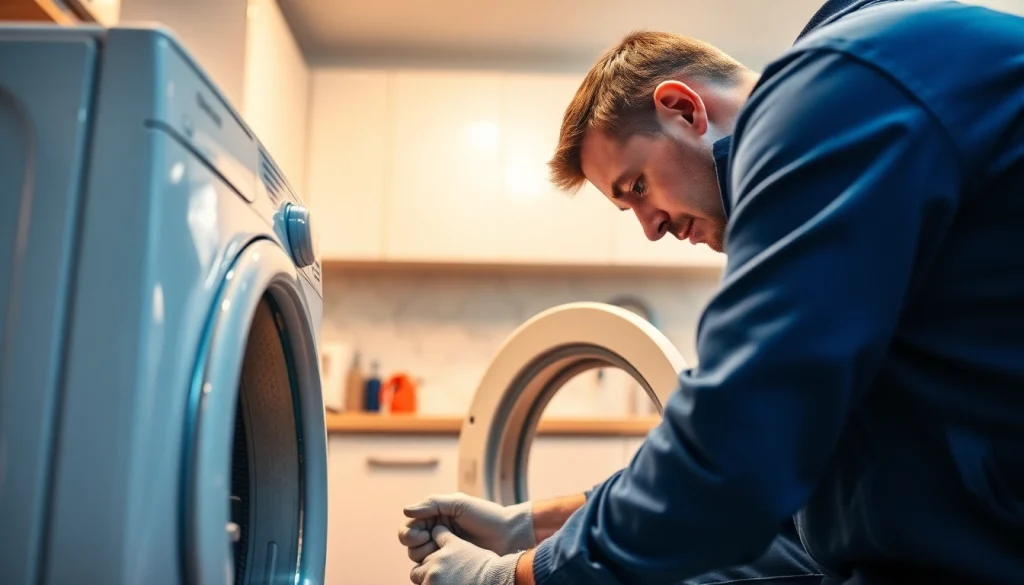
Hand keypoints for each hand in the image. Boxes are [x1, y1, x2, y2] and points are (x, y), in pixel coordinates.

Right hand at [399, 492, 533, 561]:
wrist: (508, 535)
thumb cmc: (486, 515)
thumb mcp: (459, 503)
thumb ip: (432, 504)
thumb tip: (405, 511)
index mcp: (435, 517)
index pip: (409, 526)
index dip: (409, 532)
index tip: (422, 534)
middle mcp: (436, 533)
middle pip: (410, 544)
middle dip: (416, 544)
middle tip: (430, 542)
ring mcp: (443, 550)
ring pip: (418, 558)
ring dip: (425, 555)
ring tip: (442, 552)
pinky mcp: (451, 564)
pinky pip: (433, 569)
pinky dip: (434, 566)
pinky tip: (447, 561)